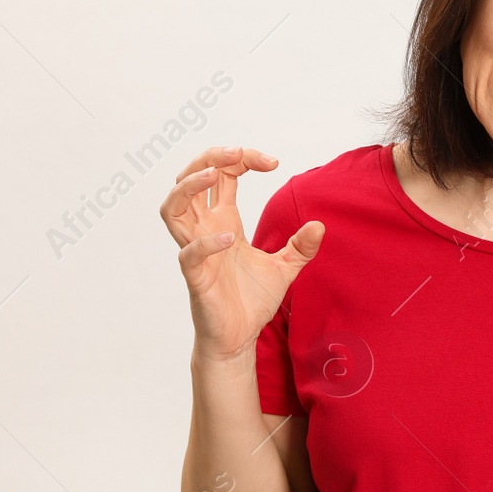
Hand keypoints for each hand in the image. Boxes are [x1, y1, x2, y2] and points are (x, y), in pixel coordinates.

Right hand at [159, 146, 323, 362]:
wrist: (240, 338)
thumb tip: (320, 225)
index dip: (242, 158)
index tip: (272, 162)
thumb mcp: (286, 268)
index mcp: (224, 220)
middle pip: (190, 179)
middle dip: (209, 158)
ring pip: (173, 208)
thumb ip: (301, 247)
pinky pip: (189, 252)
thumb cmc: (252, 301)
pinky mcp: (195, 277)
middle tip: (237, 153)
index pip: (222, 175)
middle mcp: (206, 229)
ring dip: (188, 186)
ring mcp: (197, 251)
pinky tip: (231, 237)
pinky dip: (206, 242)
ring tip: (213, 174)